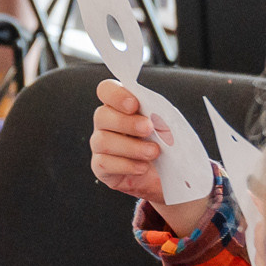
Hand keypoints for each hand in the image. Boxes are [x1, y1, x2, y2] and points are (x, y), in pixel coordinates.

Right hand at [90, 80, 214, 237]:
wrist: (165, 175)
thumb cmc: (164, 145)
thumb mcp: (166, 126)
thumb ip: (158, 116)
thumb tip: (159, 115)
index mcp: (120, 106)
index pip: (106, 90)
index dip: (116, 95)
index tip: (134, 104)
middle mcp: (106, 123)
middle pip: (102, 115)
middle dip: (127, 122)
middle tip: (149, 129)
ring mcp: (100, 145)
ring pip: (102, 140)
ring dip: (130, 147)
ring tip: (153, 152)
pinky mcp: (101, 167)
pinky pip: (103, 163)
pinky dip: (126, 165)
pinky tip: (142, 167)